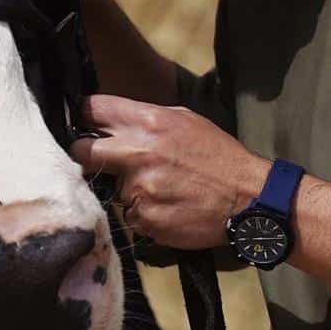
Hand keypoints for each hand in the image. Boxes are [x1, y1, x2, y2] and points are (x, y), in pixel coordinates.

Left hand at [69, 94, 269, 251]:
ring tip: (162, 190)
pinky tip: (169, 208)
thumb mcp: (186, 121)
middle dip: (84, 156)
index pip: (92, 110)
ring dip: (129, 191)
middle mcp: (138, 154)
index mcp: (148, 123)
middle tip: (100, 162)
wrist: (249, 198)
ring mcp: (139, 190)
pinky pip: (131, 216)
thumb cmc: (219, 156)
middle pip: (81, 152)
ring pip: (112, 190)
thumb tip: (112, 120)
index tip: (83, 124)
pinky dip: (145, 214)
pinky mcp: (145, 219)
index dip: (83, 116)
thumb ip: (146, 118)